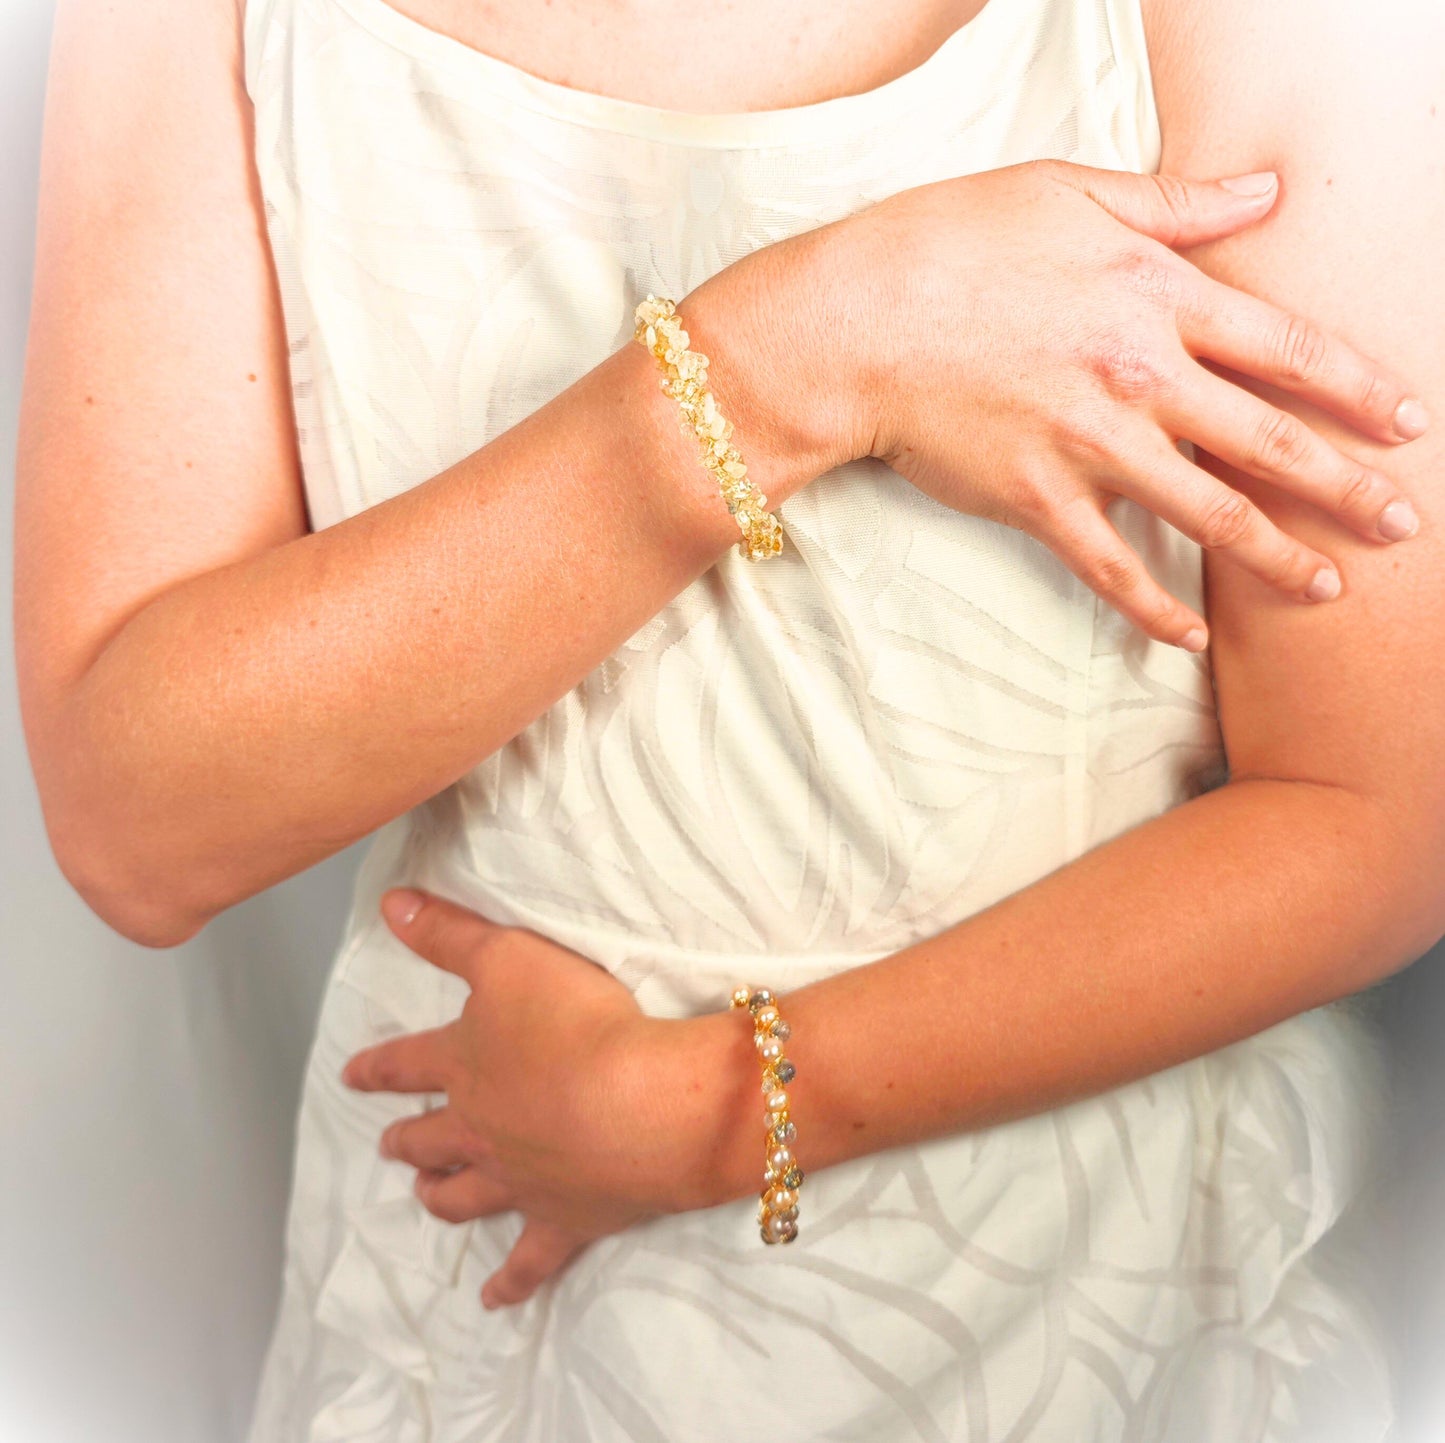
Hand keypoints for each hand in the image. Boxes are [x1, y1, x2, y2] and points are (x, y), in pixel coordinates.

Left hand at [339, 887, 685, 1309]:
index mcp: (464, 1066)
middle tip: (390, 1146)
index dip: (379, 1068)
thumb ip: (447, 932)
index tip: (351, 1077)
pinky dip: (510, 1282)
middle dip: (409, 1140)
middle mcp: (479, 1129)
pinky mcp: (564, 1221)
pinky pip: (529, 1262)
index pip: (408, 1063)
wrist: (639, 1103)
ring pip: (465, 1195)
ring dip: (442, 1197)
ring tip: (427, 1198)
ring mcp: (518, 1181)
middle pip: (431, 1138)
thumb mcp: (508, 955)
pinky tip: (493, 1300)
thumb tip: (388, 905)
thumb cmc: (576, 1021)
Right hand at [713, 160, 1427, 650]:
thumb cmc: (954, 244)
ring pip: (1209, 514)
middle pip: (1271, 443)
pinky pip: (1111, 566)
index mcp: (1159, 296)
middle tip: (1404, 523)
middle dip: (1347, 487)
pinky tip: (1193, 635)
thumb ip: (1177, 202)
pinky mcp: (1039, 499)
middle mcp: (1142, 376)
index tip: (1408, 421)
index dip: (1357, 387)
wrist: (857, 321)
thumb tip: (1266, 190)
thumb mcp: (1070, 194)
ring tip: (1328, 587)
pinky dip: (1154, 607)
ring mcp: (1092, 445)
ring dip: (1277, 556)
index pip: (1289, 349)